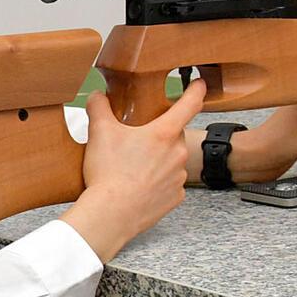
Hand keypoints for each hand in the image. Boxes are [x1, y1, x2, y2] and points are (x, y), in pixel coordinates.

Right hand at [61, 79, 205, 261]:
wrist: (113, 213)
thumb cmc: (109, 173)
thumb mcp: (99, 133)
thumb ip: (99, 108)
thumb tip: (97, 96)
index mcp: (164, 133)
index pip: (189, 104)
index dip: (195, 90)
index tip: (199, 84)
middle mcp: (178, 153)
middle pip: (174, 135)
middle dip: (159, 134)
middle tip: (137, 140)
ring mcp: (179, 177)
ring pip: (171, 160)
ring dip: (157, 160)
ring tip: (131, 168)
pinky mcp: (175, 197)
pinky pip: (168, 184)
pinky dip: (156, 183)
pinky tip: (137, 186)